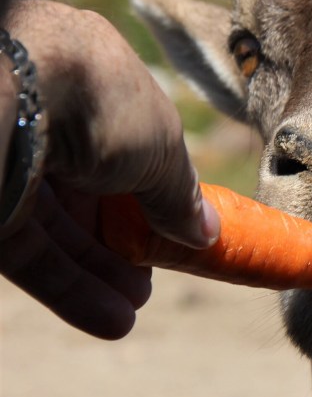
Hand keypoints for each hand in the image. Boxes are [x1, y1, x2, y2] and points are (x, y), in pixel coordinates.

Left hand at [0, 0, 219, 338]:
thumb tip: (206, 232)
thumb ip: (180, 194)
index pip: (129, 140)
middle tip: (152, 277)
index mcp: (95, 77)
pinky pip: (29, 250)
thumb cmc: (98, 102)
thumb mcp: (162, 148)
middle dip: (124, 240)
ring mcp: (12, 158)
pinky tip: (112, 319)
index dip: (153, 188)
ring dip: (100, 271)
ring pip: (59, 225)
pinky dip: (68, 286)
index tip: (177, 226)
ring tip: (135, 306)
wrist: (8, 99)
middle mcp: (49, 115)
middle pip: (91, 189)